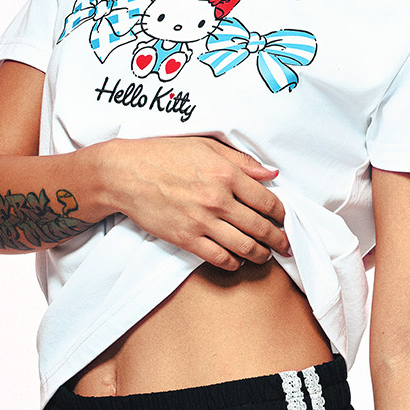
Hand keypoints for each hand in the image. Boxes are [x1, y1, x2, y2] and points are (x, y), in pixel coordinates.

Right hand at [92, 135, 289, 269]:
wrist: (124, 173)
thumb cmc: (163, 155)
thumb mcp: (206, 146)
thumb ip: (241, 161)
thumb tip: (271, 173)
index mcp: (226, 174)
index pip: (268, 201)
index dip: (282, 214)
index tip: (285, 220)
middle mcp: (218, 200)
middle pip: (261, 227)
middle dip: (278, 239)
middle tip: (285, 245)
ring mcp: (202, 222)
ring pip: (244, 246)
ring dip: (261, 255)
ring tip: (266, 256)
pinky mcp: (186, 239)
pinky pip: (219, 258)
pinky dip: (234, 263)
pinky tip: (238, 261)